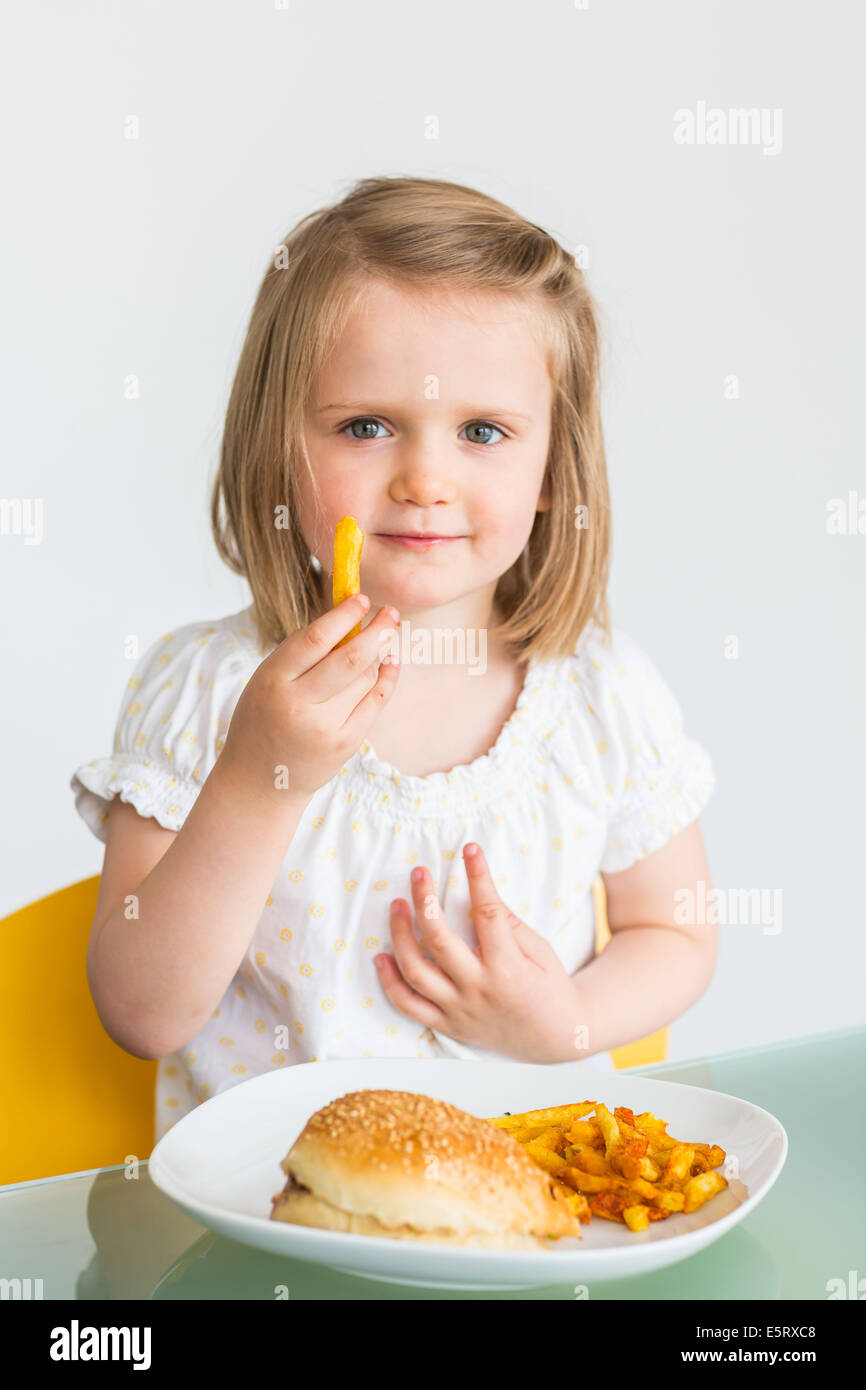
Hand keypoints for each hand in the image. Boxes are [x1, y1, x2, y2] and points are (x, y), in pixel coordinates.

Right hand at [217, 594, 399, 806]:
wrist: (260, 781)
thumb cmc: (263, 720)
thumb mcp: (266, 681)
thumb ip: (301, 655)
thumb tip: (348, 620)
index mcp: (273, 680)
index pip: (316, 639)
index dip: (343, 615)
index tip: (362, 599)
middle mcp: (299, 704)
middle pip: (350, 658)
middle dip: (378, 630)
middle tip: (391, 613)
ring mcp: (325, 727)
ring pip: (366, 677)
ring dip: (379, 653)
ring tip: (381, 640)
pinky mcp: (345, 744)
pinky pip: (376, 702)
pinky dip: (387, 678)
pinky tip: (390, 663)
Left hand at [374, 843, 585, 1063]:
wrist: (555, 1039)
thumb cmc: (551, 988)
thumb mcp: (541, 951)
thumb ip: (511, 925)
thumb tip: (481, 895)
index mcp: (509, 968)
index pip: (488, 912)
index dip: (478, 876)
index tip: (470, 850)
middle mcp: (479, 989)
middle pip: (439, 940)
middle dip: (424, 899)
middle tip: (419, 872)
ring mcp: (460, 1010)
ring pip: (416, 972)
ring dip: (400, 935)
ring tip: (397, 905)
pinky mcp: (448, 1026)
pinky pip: (409, 1005)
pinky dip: (390, 982)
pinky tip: (381, 956)